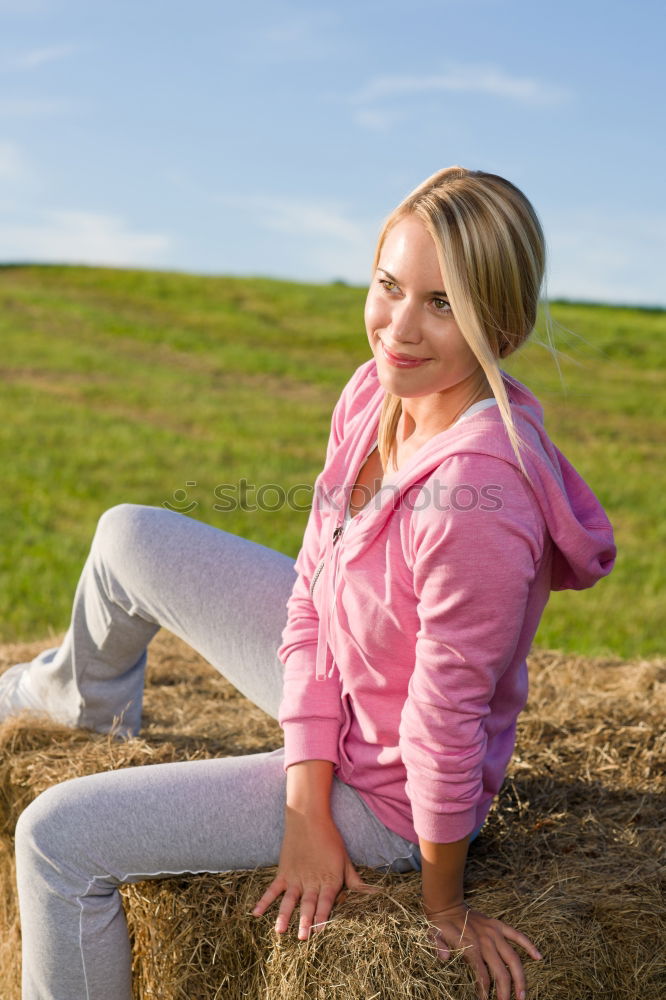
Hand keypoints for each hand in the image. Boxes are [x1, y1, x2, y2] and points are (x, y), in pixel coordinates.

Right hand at [251, 809, 377, 939]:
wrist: (308, 818)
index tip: (319, 932)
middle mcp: (311, 881)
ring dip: (284, 915)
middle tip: (302, 938)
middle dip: (305, 921)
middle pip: (308, 904)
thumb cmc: (330, 839)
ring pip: (289, 899)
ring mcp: (295, 877)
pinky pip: (272, 889)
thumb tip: (375, 894)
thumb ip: (355, 881)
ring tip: (280, 931)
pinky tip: (256, 914)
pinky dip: (264, 901)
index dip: (323, 916)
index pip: (326, 901)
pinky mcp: (283, 872)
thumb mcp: (345, 860)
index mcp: (328, 879)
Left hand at [424, 900, 542, 999]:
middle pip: (501, 971)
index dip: (485, 991)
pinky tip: (538, 957)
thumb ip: (438, 947)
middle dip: (505, 991)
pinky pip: (517, 935)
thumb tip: (443, 958)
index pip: (482, 974)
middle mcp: (486, 941)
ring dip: (520, 977)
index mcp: (471, 946)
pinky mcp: (499, 926)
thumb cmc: (439, 925)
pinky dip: (528, 945)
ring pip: (513, 958)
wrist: (446, 904)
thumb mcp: (433, 936)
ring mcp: (495, 933)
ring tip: (522, 995)